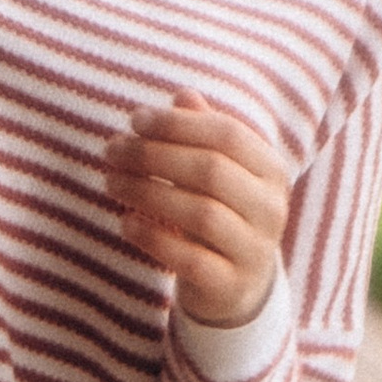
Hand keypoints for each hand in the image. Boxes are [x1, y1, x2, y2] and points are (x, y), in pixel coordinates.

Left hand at [100, 93, 289, 329]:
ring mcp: (255, 249)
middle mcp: (271, 208)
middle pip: (211, 170)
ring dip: (147, 193)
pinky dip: (153, 238)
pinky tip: (125, 222)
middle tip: (111, 151)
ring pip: (201, 213)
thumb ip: (203, 133)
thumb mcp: (217, 172)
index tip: (134, 121)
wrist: (235, 286)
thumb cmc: (219, 213)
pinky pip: (190, 258)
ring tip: (111, 183)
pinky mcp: (231, 284)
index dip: (178, 124)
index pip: (227, 134)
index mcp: (271, 170)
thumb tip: (183, 95)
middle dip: (154, 156)